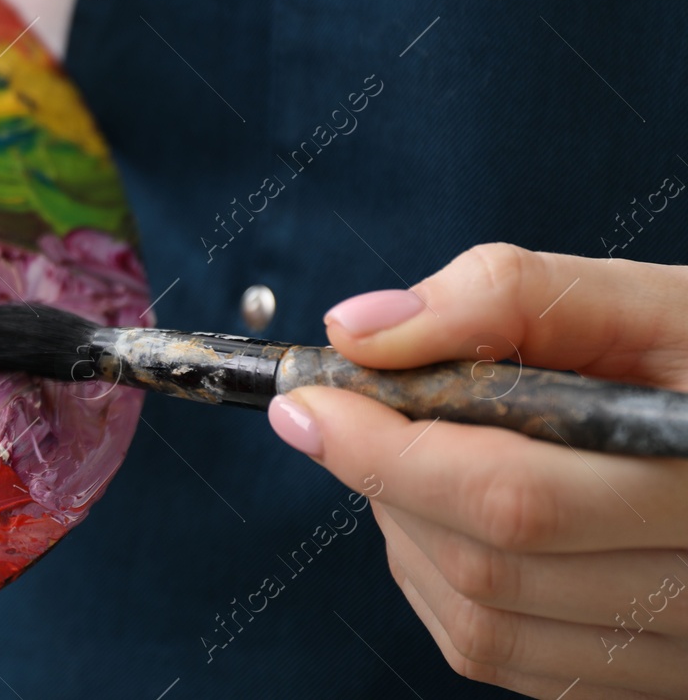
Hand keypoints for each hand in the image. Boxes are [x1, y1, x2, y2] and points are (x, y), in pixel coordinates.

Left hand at [269, 244, 687, 697]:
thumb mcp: (643, 304)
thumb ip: (506, 297)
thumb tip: (359, 331)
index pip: (512, 499)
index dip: (387, 452)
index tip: (308, 403)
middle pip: (483, 567)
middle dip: (388, 480)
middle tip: (358, 412)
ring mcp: (678, 658)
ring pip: (481, 625)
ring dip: (410, 531)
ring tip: (426, 451)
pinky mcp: (642, 684)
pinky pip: (506, 656)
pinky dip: (445, 579)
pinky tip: (456, 509)